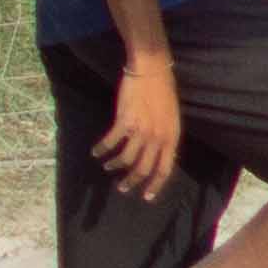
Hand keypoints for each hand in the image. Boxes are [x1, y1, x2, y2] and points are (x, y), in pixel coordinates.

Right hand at [95, 49, 184, 201]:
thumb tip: (158, 154)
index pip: (165, 168)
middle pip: (143, 169)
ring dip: (114, 165)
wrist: (151, 71)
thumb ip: (165, 136)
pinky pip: (111, 143)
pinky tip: (96, 152)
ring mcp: (141, 131)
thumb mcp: (172, 117)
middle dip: (131, 181)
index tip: (147, 196)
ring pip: (125, 159)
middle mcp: (157, 137)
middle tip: (122, 188)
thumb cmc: (162, 91)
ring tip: (108, 165)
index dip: (155, 185)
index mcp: (172, 137)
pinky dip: (102, 150)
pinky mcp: (125, 122)